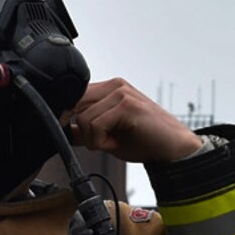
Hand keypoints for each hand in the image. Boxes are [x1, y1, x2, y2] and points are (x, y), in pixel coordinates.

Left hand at [65, 79, 204, 162]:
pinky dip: (101, 142)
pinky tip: (116, 143)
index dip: (67, 118)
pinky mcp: (127, 104)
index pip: (73, 97)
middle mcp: (114, 85)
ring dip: (93, 140)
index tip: (76, 135)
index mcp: (108, 88)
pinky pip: (95, 126)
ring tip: (113, 142)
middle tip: (99, 143)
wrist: (171, 148)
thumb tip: (64, 131)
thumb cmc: (142, 140)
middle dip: (80, 131)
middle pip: (74, 106)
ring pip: (83, 119)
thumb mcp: (106, 135)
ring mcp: (121, 92)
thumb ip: (86, 130)